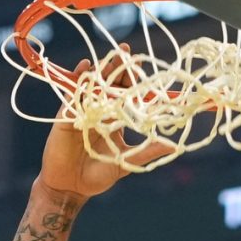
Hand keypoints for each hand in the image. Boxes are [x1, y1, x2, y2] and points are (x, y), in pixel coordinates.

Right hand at [37, 55, 159, 199]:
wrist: (70, 187)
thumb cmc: (97, 176)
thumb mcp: (126, 162)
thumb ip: (147, 152)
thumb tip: (174, 146)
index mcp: (115, 121)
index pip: (126, 96)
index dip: (133, 82)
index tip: (142, 68)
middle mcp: (100, 113)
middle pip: (110, 85)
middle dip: (118, 69)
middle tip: (126, 53)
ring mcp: (83, 112)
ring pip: (93, 86)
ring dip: (101, 70)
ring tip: (111, 57)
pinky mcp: (66, 115)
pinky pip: (72, 94)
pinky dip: (78, 80)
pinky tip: (85, 67)